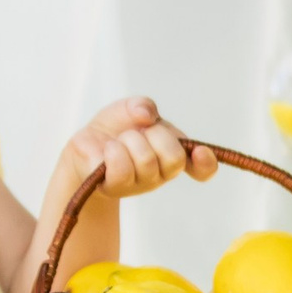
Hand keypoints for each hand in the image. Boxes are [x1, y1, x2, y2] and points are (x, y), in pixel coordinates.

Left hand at [60, 96, 217, 202]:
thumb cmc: (114, 128)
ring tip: (118, 140)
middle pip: (174, 158)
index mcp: (171, 154)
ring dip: (130, 141)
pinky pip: (122, 169)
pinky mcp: (115, 187)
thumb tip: (147, 115)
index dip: (206, 163)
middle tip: (140, 131)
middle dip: (157, 136)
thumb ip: (143, 104)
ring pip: (146, 160)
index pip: (201, 169)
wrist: (85, 144)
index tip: (200, 151)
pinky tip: (108, 149)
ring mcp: (138, 184)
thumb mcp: (130, 108)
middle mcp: (160, 174)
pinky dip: (114, 151)